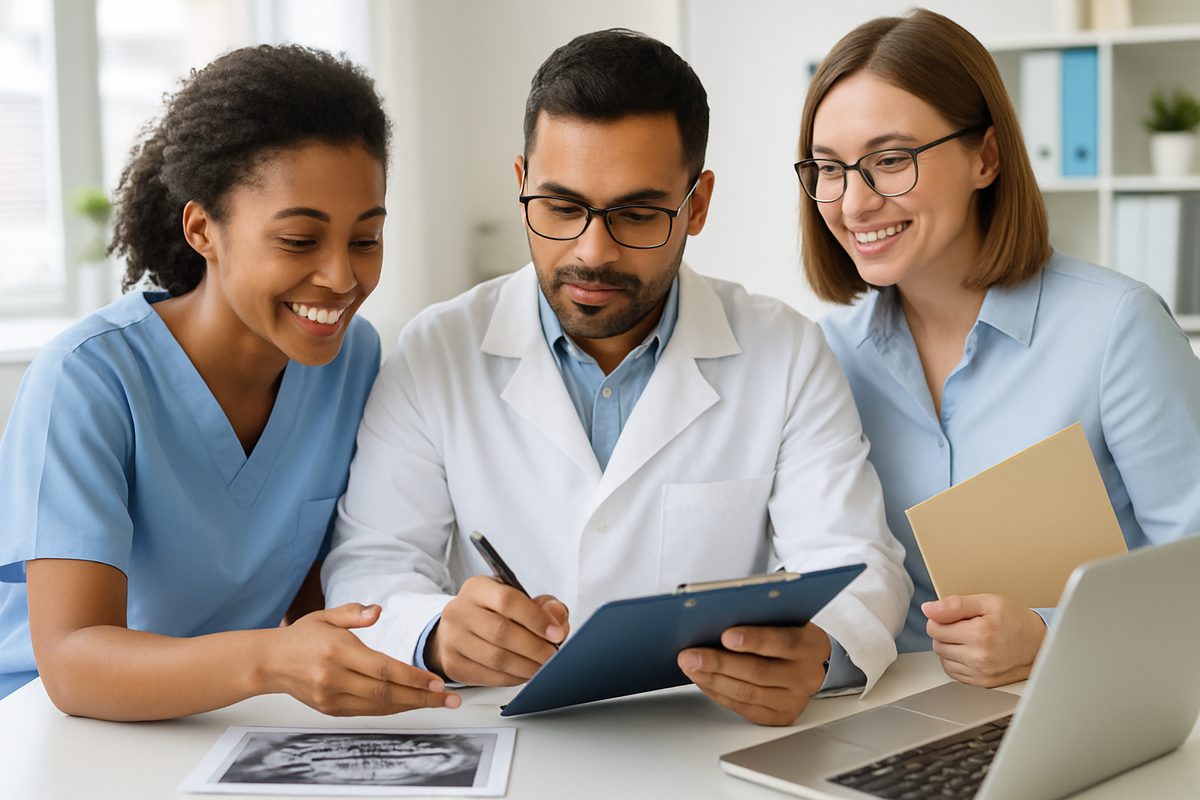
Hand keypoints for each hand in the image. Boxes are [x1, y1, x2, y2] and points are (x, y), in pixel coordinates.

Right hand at [269, 603, 460, 715]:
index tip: (437, 682)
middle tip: (448, 699)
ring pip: (379, 706)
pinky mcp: (330, 710)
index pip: (383, 669)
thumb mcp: (327, 615)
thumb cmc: (302, 636)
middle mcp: (334, 678)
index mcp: (337, 652)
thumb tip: (378, 610)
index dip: (413, 678)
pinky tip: (409, 703)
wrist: (270, 662)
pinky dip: (391, 708)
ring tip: (436, 703)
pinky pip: (367, 711)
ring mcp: (331, 697)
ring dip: (410, 705)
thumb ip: (354, 613)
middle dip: (422, 697)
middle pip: (386, 692)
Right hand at [428, 575, 568, 685]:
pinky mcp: (453, 664)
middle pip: (501, 632)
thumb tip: (556, 620)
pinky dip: (513, 678)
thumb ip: (544, 606)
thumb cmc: (492, 612)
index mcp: (477, 589)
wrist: (458, 629)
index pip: (507, 601)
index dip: (536, 619)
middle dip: (535, 647)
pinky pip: (488, 676)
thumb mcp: (518, 598)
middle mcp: (459, 611)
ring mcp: (452, 639)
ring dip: (527, 666)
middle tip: (553, 655)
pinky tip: (525, 673)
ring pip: (496, 658)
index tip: (556, 633)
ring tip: (543, 666)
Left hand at [677, 623, 831, 725]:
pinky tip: (702, 680)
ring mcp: (793, 700)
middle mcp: (805, 676)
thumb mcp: (785, 619)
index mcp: (811, 645)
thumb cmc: (789, 634)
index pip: (784, 642)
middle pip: (758, 672)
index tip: (726, 635)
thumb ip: (761, 617)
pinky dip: (718, 693)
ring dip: (712, 679)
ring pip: (747, 693)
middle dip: (719, 663)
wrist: (810, 664)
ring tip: (690, 666)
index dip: (754, 640)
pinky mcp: (778, 716)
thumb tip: (719, 616)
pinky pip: (743, 707)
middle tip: (690, 655)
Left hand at [923, 594, 1046, 686]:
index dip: (939, 619)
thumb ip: (955, 604)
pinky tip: (970, 652)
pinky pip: (953, 673)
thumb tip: (928, 609)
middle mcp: (979, 657)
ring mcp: (981, 673)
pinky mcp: (982, 683)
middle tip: (964, 627)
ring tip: (968, 639)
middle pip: (937, 644)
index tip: (952, 616)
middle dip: (945, 633)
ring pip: (943, 659)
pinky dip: (956, 662)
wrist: (1039, 644)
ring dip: (950, 648)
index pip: (934, 628)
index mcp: (979, 634)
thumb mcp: (987, 602)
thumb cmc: (1014, 620)